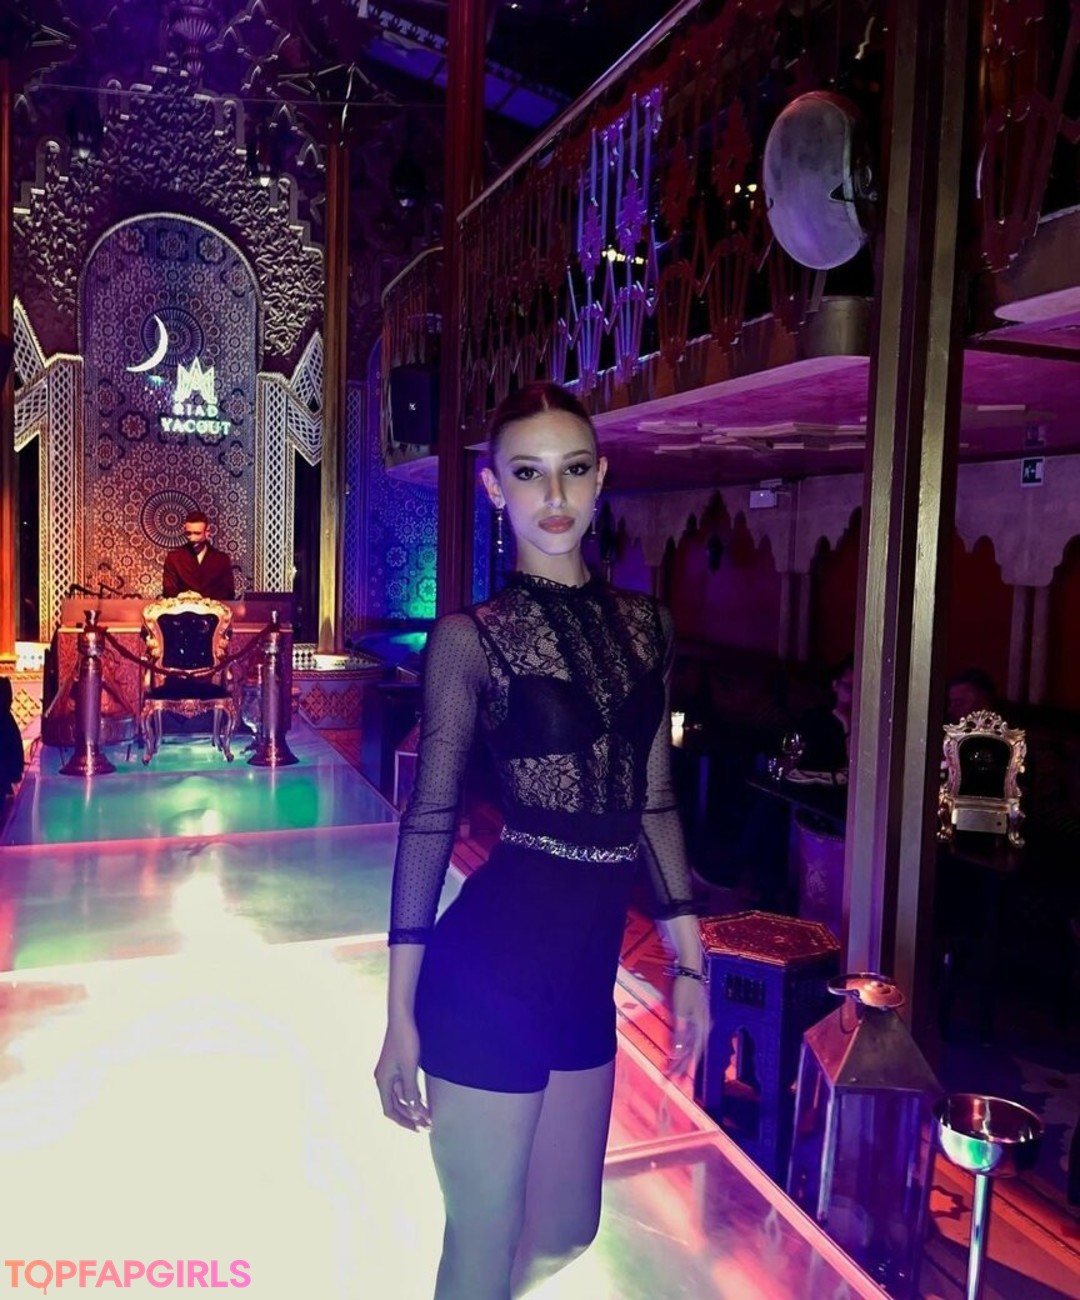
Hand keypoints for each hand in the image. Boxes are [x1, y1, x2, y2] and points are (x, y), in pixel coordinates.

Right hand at [374, 1017, 430, 1131]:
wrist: (402, 1017)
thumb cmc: (405, 1040)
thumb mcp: (409, 1068)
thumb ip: (411, 1091)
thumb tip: (414, 1112)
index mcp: (382, 1081)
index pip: (390, 1110)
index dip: (404, 1121)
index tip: (418, 1128)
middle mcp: (383, 1078)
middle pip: (394, 1105)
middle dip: (410, 1116)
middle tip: (426, 1124)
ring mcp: (389, 1071)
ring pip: (399, 1096)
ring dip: (412, 1106)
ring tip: (428, 1114)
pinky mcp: (396, 1064)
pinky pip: (403, 1085)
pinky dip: (412, 1094)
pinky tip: (423, 1098)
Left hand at [667, 974, 709, 1080]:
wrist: (691, 972)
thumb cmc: (686, 988)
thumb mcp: (681, 1010)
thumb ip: (680, 1031)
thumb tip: (677, 1050)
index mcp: (701, 1027)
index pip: (692, 1052)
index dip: (683, 1066)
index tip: (675, 1078)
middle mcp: (701, 1028)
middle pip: (691, 1052)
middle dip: (681, 1067)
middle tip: (671, 1080)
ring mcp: (698, 1023)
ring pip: (689, 1046)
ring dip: (680, 1059)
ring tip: (672, 1071)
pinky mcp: (693, 1019)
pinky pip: (687, 1037)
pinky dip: (681, 1047)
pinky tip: (675, 1053)